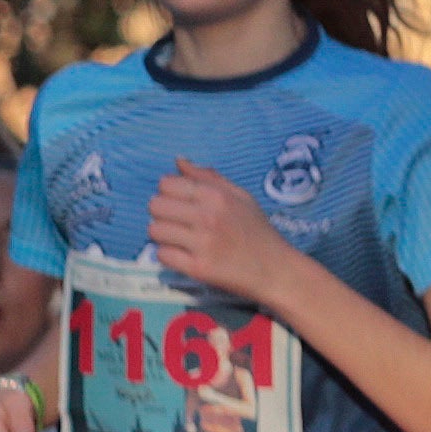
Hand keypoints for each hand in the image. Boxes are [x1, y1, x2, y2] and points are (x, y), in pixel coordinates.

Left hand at [145, 163, 286, 304]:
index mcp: (217, 196)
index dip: (169, 193)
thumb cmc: (258, 231)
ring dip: (163, 235)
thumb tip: (179, 161)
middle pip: (155, 205)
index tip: (180, 203)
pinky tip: (184, 255)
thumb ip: (208, 178)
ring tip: (180, 239)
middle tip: (178, 223)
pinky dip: (169, 255)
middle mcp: (208, 216)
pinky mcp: (198, 268)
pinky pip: (162, 255)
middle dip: (162, 213)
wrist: (275, 270)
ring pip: (154, 230)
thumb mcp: (241, 197)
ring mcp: (202, 243)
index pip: (166, 184)